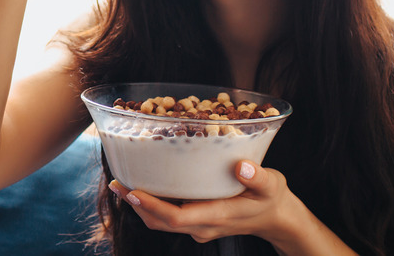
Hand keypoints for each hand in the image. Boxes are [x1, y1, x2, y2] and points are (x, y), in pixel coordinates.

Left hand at [109, 160, 296, 245]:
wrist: (277, 219)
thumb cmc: (272, 198)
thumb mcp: (271, 184)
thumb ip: (258, 177)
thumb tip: (242, 167)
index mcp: (217, 215)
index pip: (175, 217)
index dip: (150, 206)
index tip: (131, 191)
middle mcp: (203, 225)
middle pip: (160, 222)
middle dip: (136, 204)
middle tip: (117, 181)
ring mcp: (199, 226)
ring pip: (162, 222)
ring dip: (141, 206)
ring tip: (122, 183)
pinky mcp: (198, 222)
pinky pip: (169, 218)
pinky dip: (153, 205)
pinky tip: (145, 186)